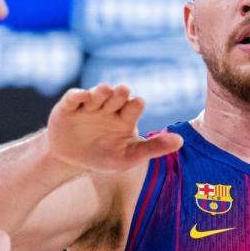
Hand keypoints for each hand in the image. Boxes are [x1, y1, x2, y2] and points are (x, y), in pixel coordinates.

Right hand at [47, 83, 182, 172]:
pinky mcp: (69, 106)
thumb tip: (181, 141)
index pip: (134, 106)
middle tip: (122, 90)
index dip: (135, 104)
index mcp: (125, 117)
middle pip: (117, 97)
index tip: (137, 104)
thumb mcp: (129, 157)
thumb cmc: (103, 157)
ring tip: (104, 90)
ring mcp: (89, 105)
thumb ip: (153, 148)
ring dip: (100, 91)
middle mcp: (109, 107)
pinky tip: (83, 96)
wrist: (70, 160)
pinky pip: (74, 98)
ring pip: (97, 94)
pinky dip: (78, 95)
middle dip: (119, 94)